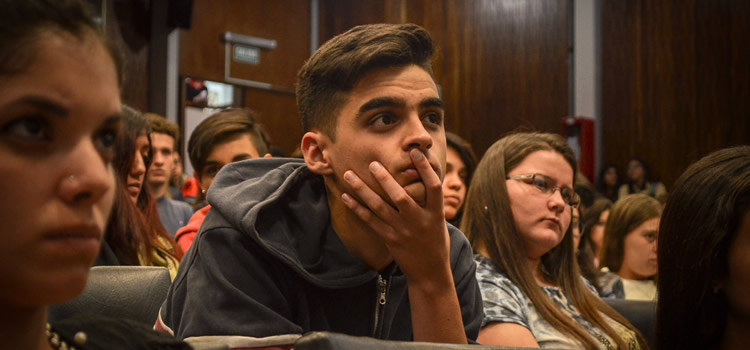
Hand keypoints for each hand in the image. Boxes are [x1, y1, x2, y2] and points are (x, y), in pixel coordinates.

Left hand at [340, 148, 449, 282]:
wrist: (430, 274)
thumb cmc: (436, 244)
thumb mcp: (439, 222)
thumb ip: (430, 202)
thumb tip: (419, 178)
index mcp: (436, 214)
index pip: (433, 186)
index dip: (425, 168)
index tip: (415, 152)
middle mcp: (419, 221)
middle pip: (401, 196)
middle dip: (386, 179)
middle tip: (372, 163)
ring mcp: (403, 231)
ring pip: (379, 207)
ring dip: (363, 190)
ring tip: (349, 175)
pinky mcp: (389, 239)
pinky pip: (370, 221)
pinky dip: (357, 208)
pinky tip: (346, 197)